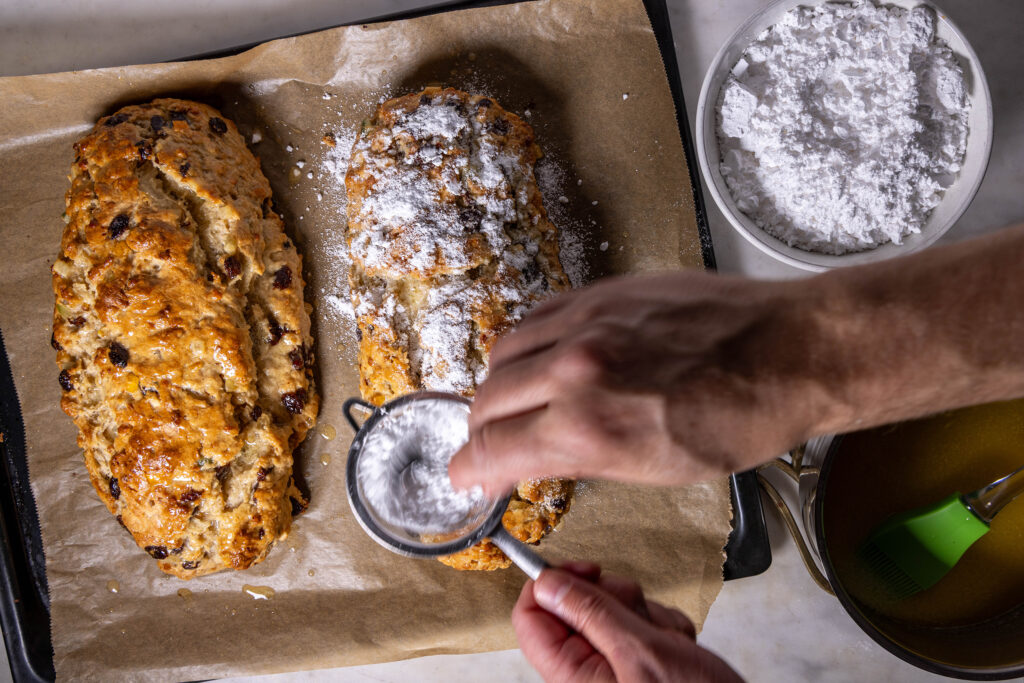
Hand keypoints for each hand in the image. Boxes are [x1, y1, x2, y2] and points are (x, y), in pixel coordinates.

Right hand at [450, 271, 825, 493]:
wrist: (787, 350)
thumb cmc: (739, 417)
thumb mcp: (657, 470)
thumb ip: (581, 461)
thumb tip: (535, 461)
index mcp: (588, 427)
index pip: (492, 450)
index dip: (470, 469)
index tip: (467, 474)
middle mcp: (575, 371)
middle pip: (486, 401)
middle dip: (480, 432)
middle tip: (490, 444)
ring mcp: (586, 323)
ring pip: (503, 353)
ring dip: (498, 385)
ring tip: (514, 400)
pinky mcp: (602, 292)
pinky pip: (537, 315)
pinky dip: (527, 343)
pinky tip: (541, 357)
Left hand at [513, 563, 743, 682]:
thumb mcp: (641, 652)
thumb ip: (591, 613)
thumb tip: (546, 584)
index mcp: (572, 675)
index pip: (531, 618)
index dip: (552, 584)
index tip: (584, 569)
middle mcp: (587, 671)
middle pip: (575, 606)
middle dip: (614, 599)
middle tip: (637, 611)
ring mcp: (614, 666)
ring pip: (613, 610)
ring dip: (646, 615)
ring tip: (669, 640)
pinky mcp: (639, 661)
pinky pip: (642, 622)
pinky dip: (664, 627)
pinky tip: (680, 647)